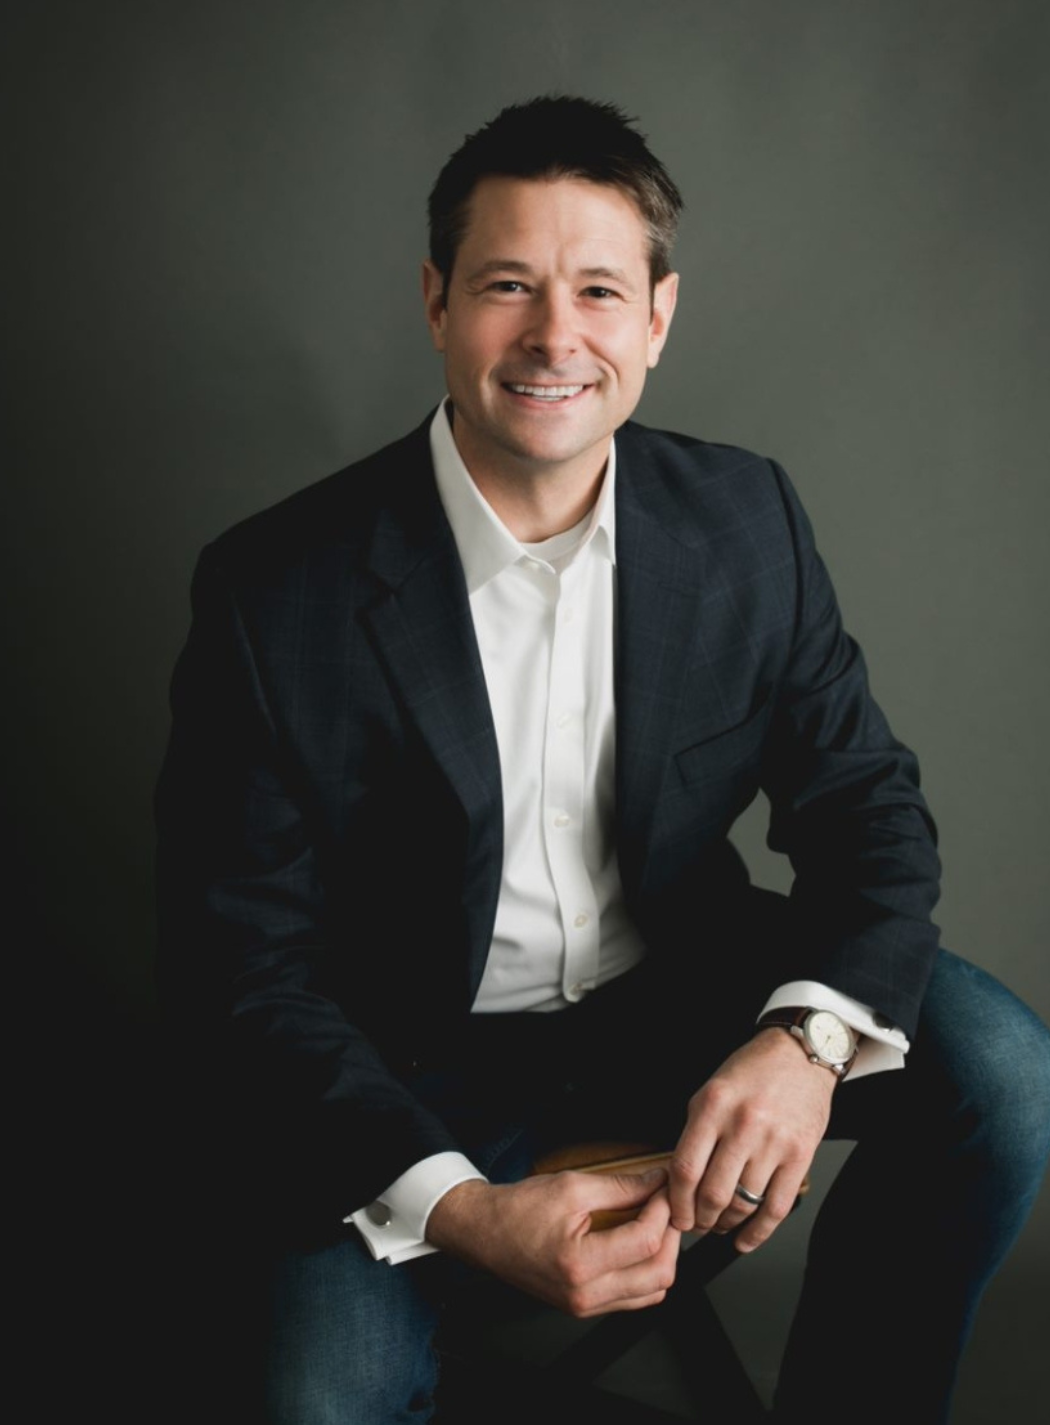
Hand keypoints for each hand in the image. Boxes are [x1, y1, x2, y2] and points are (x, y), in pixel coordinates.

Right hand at [425, 1168, 680, 1316]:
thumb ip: (621, 1187)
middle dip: (671, 1236)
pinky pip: (633, 1298)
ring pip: (652, 1292)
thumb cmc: (519, 1209)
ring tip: (655, 1223)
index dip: (662, 1210)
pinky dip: (645, 1271)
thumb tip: (657, 1182)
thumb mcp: (572, 1187)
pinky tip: (638, 1243)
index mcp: (580, 1263)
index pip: (646, 1242)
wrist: (485, 1233)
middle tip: (666, 1205)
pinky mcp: (586, 1307)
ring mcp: (586, 1306)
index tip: (663, 1188)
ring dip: (662, 1256)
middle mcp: (585, 1294)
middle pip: (659, 1275)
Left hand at [668, 1028, 835, 1251]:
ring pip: (743, 1203)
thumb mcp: (710, 1091)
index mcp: (713, 1106)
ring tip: (718, 1226)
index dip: (676, 1202)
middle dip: (699, 1219)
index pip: (685, 1168)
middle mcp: (743, 1124)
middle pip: (713, 1193)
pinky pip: (777, 1207)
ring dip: (725, 1225)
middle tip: (695, 1225)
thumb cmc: (751, 1072)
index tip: (674, 1215)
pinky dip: (758, 1232)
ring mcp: (774, 1142)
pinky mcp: (800, 1156)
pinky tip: (744, 1239)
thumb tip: (679, 1181)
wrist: (799, 1056)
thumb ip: (695, 1132)